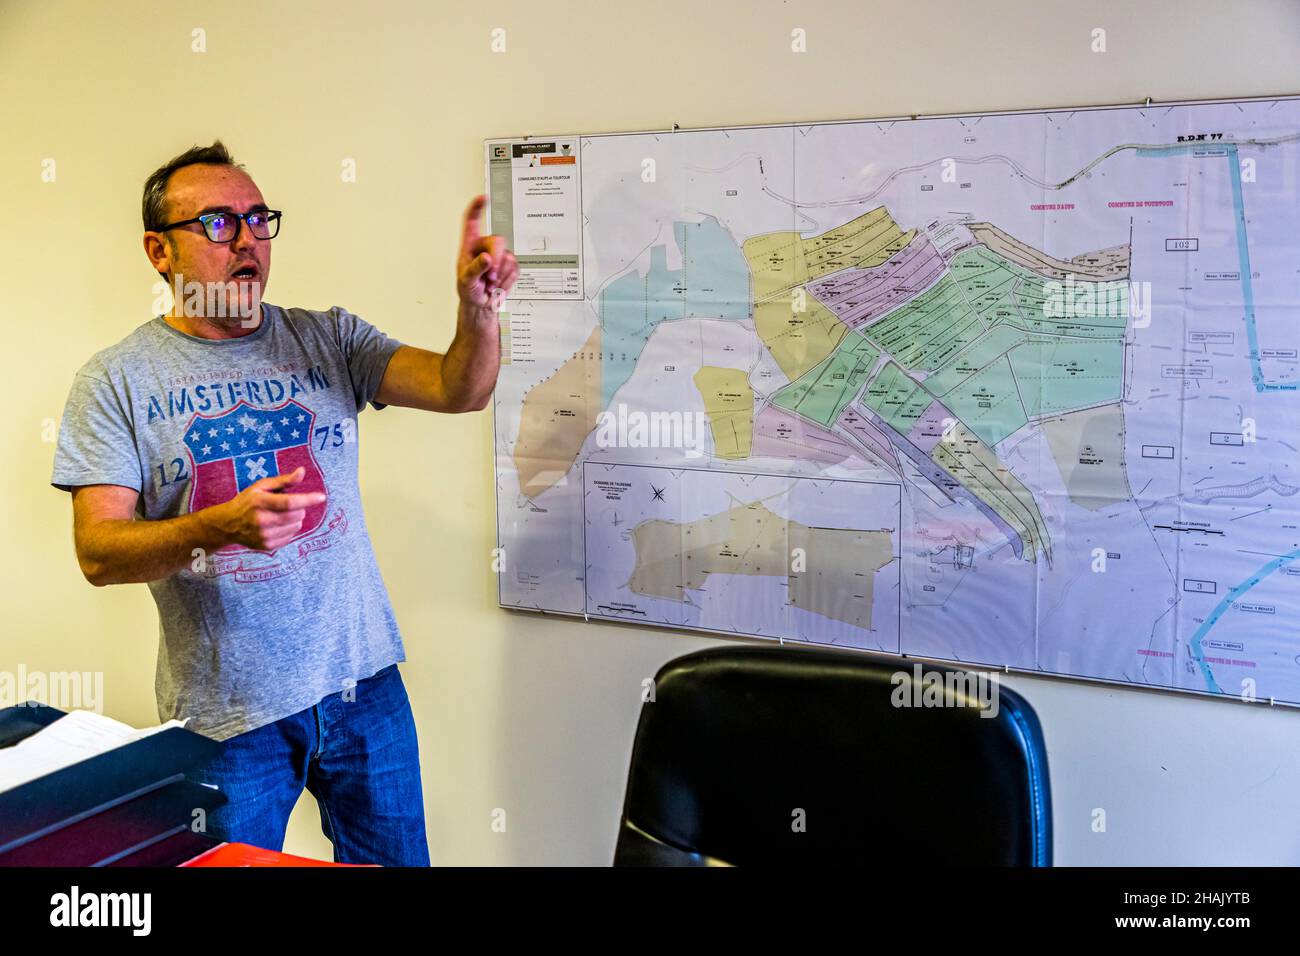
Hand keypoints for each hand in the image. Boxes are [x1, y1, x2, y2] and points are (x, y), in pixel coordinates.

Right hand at [204, 467, 326, 551]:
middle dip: (298, 508)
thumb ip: (284, 480)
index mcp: (260, 502)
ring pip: (296, 526)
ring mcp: (264, 535)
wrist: (228, 524)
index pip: (289, 502)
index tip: (321, 497)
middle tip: (285, 505)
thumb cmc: (248, 501)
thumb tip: (302, 472)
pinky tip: (276, 525)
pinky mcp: (267, 546)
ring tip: (279, 515)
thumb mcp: (262, 486)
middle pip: (296, 515)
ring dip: (294, 519)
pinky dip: (289, 529)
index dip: (307, 499)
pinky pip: (291, 536)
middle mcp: (261, 520)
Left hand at [456, 194, 518, 310]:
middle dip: (497, 260)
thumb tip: (487, 258)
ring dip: (500, 275)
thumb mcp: (466, 280)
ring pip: (508, 257)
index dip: (477, 208)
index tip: (484, 198)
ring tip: (490, 283)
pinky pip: (515, 268)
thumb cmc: (468, 289)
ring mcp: (499, 255)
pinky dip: (507, 280)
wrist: (480, 303)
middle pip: (498, 241)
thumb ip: (476, 268)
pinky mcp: (509, 265)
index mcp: (470, 244)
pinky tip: (498, 284)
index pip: (472, 221)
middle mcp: (485, 246)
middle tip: (491, 277)